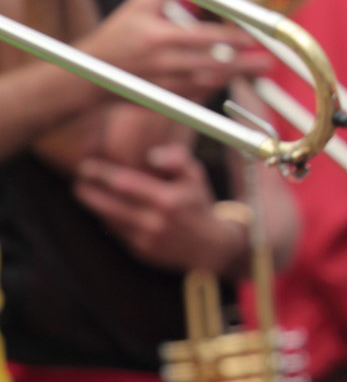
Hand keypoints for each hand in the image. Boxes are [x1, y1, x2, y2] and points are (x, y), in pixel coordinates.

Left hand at [74, 143, 245, 273]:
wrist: (209, 245)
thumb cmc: (198, 204)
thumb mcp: (196, 175)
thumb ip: (176, 158)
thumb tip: (150, 155)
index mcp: (168, 199)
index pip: (126, 183)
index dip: (103, 174)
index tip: (87, 166)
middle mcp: (155, 220)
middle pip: (110, 204)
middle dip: (89, 192)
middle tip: (78, 180)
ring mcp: (146, 238)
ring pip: (109, 219)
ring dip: (93, 205)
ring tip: (83, 192)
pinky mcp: (140, 251)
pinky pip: (116, 232)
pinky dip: (107, 219)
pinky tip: (103, 209)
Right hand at [78, 0, 271, 102]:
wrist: (88, 76)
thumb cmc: (117, 34)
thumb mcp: (140, 4)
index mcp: (158, 38)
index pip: (202, 38)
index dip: (229, 39)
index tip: (251, 37)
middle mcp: (162, 64)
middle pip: (211, 66)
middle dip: (242, 65)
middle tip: (267, 61)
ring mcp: (163, 85)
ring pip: (207, 84)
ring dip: (233, 77)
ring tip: (257, 69)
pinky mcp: (162, 99)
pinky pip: (195, 96)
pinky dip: (216, 88)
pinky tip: (230, 78)